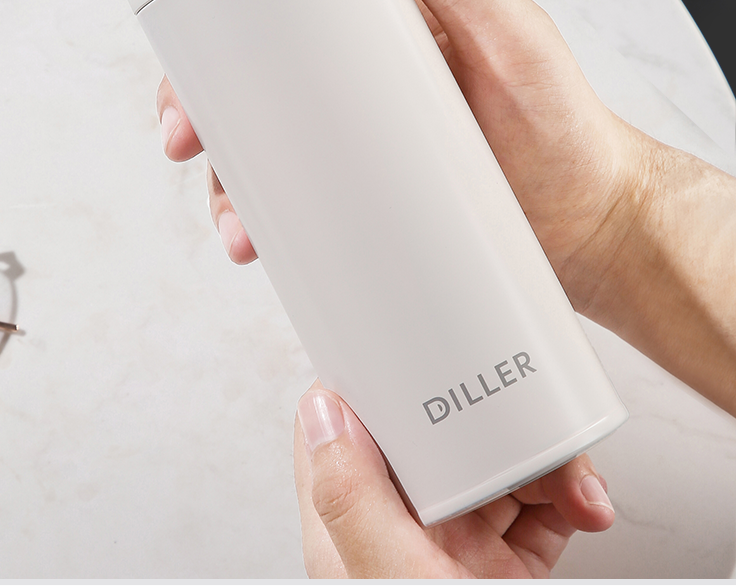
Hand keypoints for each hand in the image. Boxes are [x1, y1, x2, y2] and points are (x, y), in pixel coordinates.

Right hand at [108, 0, 642, 312]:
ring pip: (253, 133)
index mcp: (380, 10)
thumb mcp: (514, 36)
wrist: (592, 222)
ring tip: (229, 212)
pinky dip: (253, 213)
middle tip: (179, 128)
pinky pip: (287, 193)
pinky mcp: (358, 190)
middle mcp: (354, 65)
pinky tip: (251, 238)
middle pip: (242, 62)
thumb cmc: (564, 121)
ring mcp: (352, 130)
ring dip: (216, 166)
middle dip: (188, 90)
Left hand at [294, 381, 613, 578]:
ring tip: (575, 484)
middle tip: (527, 421)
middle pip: (434, 437)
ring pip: (493, 464)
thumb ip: (353, 502)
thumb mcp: (397, 583)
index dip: (373, 380)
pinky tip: (583, 507)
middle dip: (491, 421)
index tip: (412, 343)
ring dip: (544, 460)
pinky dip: (566, 498)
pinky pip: (535, 508)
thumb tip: (321, 410)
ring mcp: (453, 550)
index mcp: (351, 533)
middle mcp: (400, 533)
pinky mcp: (503, 567)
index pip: (342, 430)